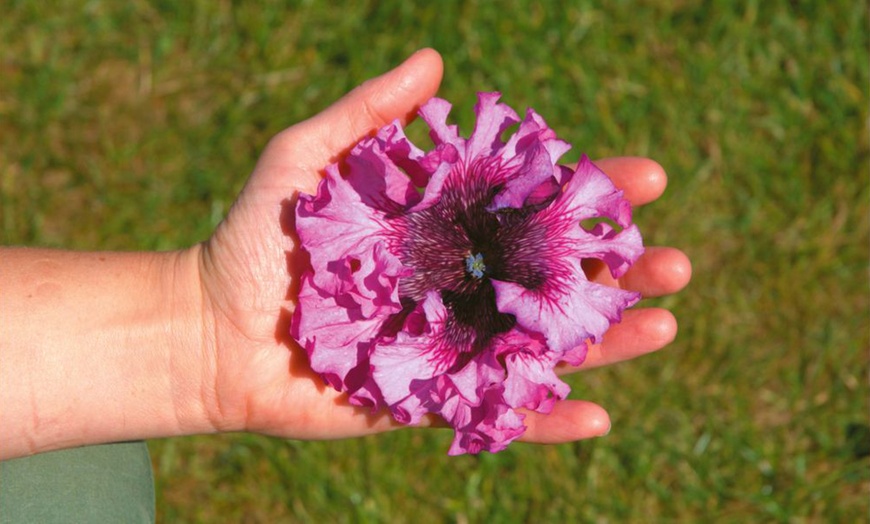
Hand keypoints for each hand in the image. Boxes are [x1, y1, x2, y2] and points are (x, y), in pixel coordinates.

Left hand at [194, 48, 691, 443]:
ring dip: (607, 340)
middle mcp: (461, 283)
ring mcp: (452, 343)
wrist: (208, 331)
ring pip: (543, 344)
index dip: (589, 192)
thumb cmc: (255, 241)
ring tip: (664, 325)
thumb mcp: (303, 160)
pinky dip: (546, 418)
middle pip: (555, 277)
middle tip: (676, 262)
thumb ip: (367, 115)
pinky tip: (598, 414)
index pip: (532, 206)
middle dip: (618, 268)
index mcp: (445, 226)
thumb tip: (438, 60)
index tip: (644, 179)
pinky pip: (497, 412)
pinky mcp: (431, 400)